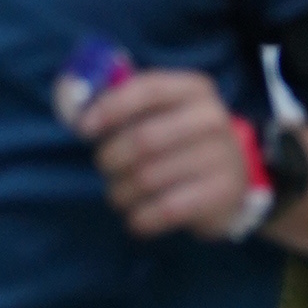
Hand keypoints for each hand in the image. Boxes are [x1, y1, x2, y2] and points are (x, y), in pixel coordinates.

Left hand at [70, 65, 267, 242]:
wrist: (233, 179)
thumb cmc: (180, 141)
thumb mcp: (161, 113)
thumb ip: (123, 104)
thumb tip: (75, 107)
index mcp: (194, 89)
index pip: (147, 89)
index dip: (110, 108)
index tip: (84, 130)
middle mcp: (212, 118)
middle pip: (142, 140)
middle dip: (111, 158)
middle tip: (106, 167)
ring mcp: (221, 157)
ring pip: (148, 179)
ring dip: (120, 192)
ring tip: (119, 194)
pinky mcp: (221, 194)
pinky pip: (165, 210)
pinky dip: (140, 218)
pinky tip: (136, 216)